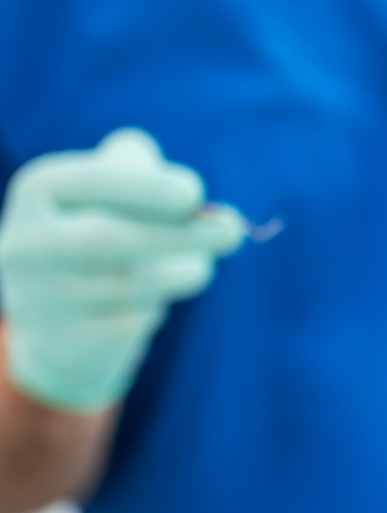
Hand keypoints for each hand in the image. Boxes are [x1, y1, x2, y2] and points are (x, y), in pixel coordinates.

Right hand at [0, 129, 243, 412]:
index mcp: (38, 192)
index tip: (195, 193)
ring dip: (180, 272)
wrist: (58, 319)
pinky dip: (157, 307)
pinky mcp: (65, 341)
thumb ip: (144, 171)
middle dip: (177, 234)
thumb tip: (195, 200)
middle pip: (104, 238)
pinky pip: (128, 323)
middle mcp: (27, 243)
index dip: (143, 186)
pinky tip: (161, 299)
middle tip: (233, 232)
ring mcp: (41, 297)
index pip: (87, 182)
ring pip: (126, 285)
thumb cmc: (99, 232)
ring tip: (201, 264)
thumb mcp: (111, 192)